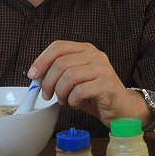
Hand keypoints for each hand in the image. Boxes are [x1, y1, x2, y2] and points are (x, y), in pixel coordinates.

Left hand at [27, 40, 146, 126]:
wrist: (122, 109)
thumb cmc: (96, 94)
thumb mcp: (75, 80)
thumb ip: (59, 73)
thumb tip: (35, 75)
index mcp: (86, 49)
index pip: (58, 46)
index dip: (42, 60)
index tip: (32, 75)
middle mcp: (95, 56)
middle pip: (61, 63)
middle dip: (48, 82)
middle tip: (47, 95)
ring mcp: (103, 69)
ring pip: (69, 76)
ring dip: (61, 92)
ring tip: (64, 100)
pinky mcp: (106, 85)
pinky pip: (80, 91)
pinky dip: (73, 100)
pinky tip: (75, 103)